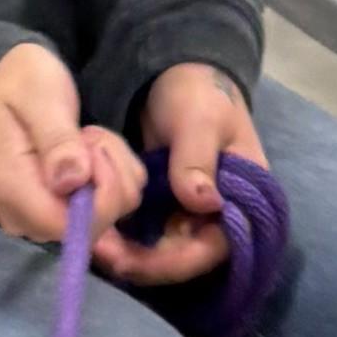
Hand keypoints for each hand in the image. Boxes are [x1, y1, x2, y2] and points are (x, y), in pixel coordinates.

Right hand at [0, 40, 150, 259]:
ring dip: (115, 172)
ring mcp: (45, 219)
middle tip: (88, 134)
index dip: (100, 193)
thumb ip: (56, 139)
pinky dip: (115, 176)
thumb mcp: (39, 98)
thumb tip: (72, 182)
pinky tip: (90, 151)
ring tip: (86, 138)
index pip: (68, 225)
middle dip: (110, 177)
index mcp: (11, 192)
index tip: (92, 145)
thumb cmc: (22, 82)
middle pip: (91, 227)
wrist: (12, 79)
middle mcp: (26, 217)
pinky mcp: (63, 213)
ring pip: (110, 218)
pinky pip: (110, 209)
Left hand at [101, 62, 264, 291]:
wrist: (176, 73)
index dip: (175, 262)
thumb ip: (197, 158)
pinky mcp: (166, 207)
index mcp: (244, 198)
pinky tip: (94, 228)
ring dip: (128, 252)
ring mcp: (191, 212)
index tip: (133, 261)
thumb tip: (203, 201)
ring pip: (162, 250)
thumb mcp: (199, 119)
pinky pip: (146, 232)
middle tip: (100, 252)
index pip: (215, 248)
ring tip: (92, 242)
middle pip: (185, 257)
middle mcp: (220, 214)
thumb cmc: (197, 91)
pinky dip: (122, 235)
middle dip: (143, 261)